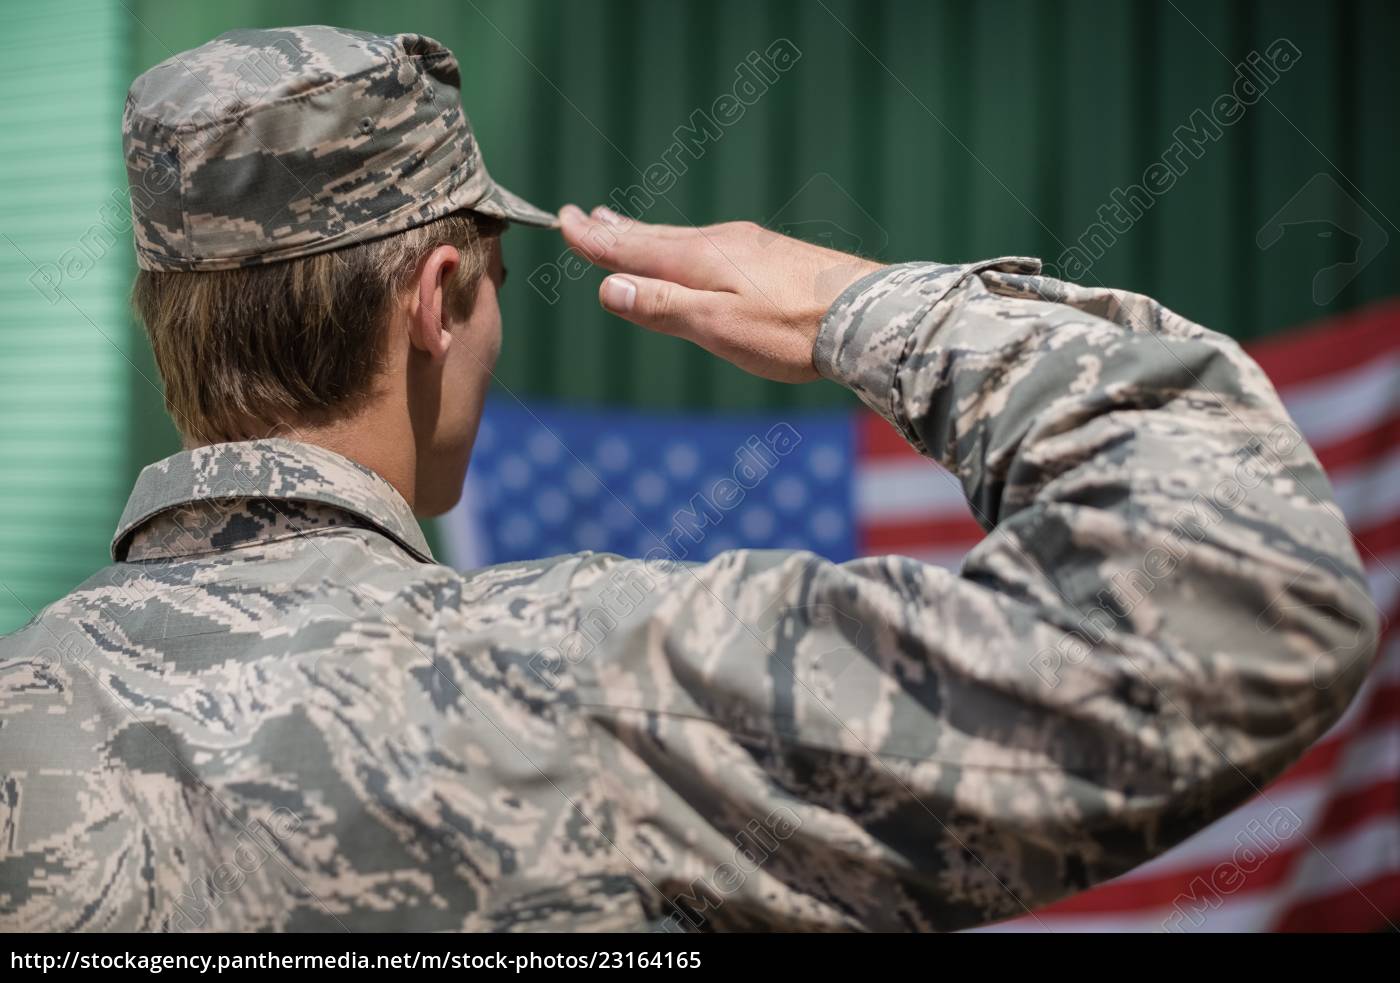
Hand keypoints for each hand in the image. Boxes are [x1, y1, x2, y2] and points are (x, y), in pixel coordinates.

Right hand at [558, 205, 882, 382]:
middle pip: (655, 236)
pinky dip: (685, 244)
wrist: (866, 316)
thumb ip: (663, 306)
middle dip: (617, 230)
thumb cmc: (791, 331)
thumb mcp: (716, 326)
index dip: (594, 241)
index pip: (631, 249)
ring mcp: (751, 246)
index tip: (563, 221)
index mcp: (698, 259)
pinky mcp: (775, 257)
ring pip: (685, 238)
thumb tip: (608, 287)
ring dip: (649, 234)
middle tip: (586, 216)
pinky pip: (713, 245)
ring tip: (627, 226)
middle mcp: (721, 243)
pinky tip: (696, 250)